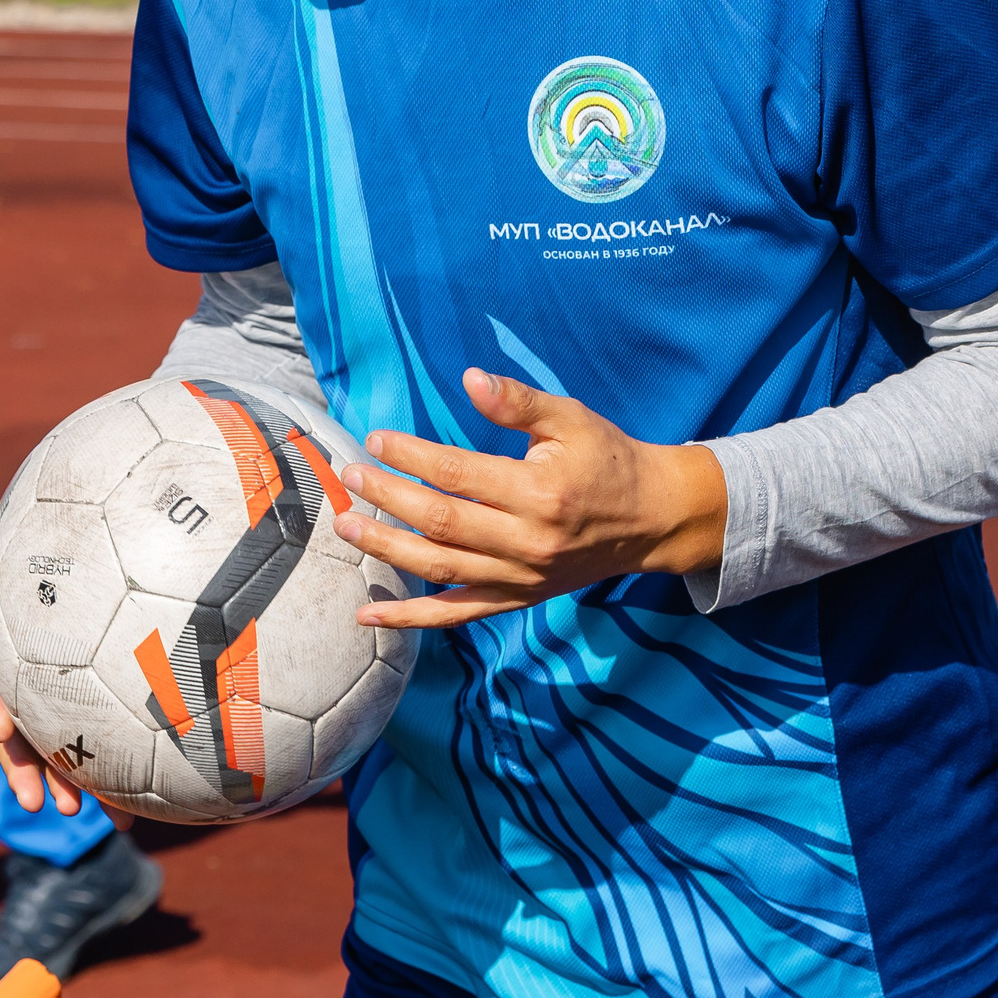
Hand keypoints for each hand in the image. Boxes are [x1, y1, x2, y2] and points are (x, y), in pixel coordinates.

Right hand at [0, 531, 132, 828]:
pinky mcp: (100, 724)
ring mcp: (67, 709)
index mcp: (15, 658)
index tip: (1, 727)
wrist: (114, 581)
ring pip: (62, 755)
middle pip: (24, 735)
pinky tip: (131, 818)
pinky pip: (103, 760)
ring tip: (86, 815)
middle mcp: (35, 690)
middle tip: (34, 801)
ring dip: (70, 787)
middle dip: (27, 769)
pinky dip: (114, 790)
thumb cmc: (65, 570)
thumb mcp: (30, 564)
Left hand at [333, 368, 728, 629]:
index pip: (458, 474)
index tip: (376, 440)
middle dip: (388, 499)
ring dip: (386, 550)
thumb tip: (470, 378)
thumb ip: (519, 402)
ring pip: (440, 569)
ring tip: (345, 528)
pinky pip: (456, 614)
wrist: (652, 517)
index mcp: (540, 492)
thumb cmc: (607, 458)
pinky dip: (410, 618)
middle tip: (350, 477)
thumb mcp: (571, 418)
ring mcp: (520, 577)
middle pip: (442, 523)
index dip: (412, 457)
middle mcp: (527, 541)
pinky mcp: (517, 599)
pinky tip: (367, 616)